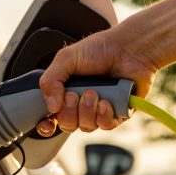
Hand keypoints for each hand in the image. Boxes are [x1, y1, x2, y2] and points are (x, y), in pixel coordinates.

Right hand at [36, 23, 156, 135]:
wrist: (129, 48)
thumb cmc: (100, 49)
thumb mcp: (66, 58)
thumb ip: (50, 80)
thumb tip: (51, 107)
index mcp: (67, 91)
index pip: (52, 116)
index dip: (47, 124)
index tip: (47, 123)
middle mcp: (82, 103)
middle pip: (67, 125)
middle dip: (69, 112)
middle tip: (74, 95)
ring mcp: (99, 109)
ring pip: (86, 126)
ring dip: (87, 111)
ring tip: (93, 93)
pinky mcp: (118, 113)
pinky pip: (106, 125)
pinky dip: (103, 116)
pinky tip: (106, 102)